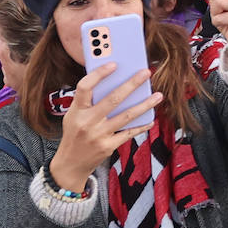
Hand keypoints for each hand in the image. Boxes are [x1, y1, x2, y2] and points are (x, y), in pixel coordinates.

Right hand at [47, 63, 160, 193]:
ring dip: (144, 105)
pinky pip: (129, 133)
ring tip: (158, 95)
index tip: (114, 64)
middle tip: (146, 72)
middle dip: (131, 84)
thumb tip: (115, 82)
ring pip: (126, 116)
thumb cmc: (75, 133)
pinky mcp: (108, 147)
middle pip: (113, 99)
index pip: (85, 87)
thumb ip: (89, 102)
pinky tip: (151, 119)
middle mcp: (87, 122)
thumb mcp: (74, 115)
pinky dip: (141, 126)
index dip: (99, 74)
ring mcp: (98, 135)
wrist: (70, 164)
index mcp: (76, 111)